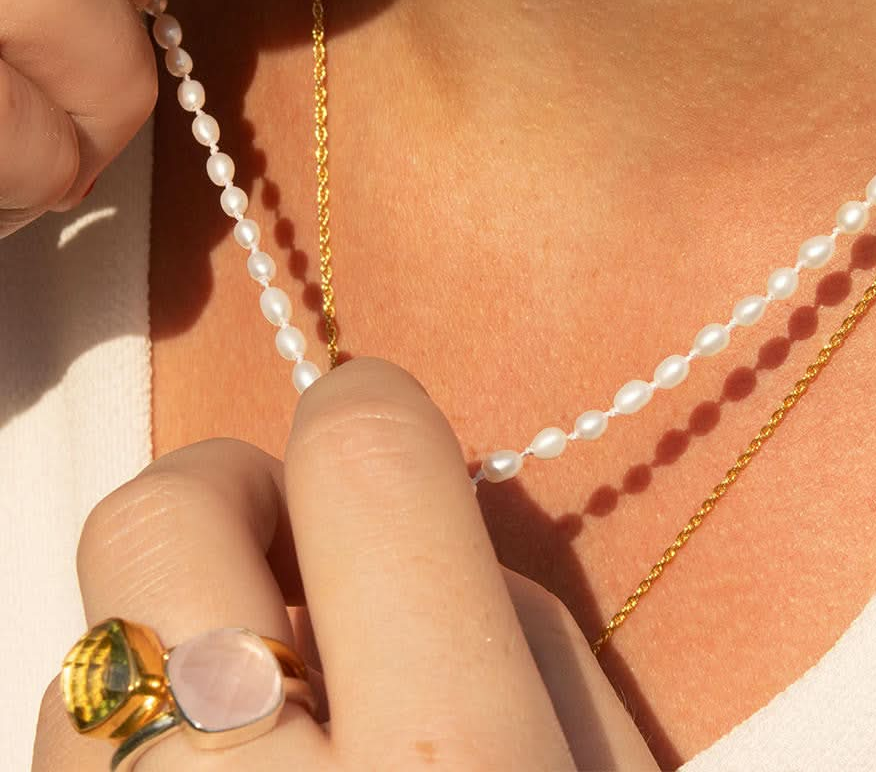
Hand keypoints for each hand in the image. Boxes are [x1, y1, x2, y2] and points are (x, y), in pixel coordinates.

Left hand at [32, 357, 657, 769]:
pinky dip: (137, 738)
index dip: (372, 413)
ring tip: (263, 715)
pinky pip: (66, 750)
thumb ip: (534, 638)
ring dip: (176, 637)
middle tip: (301, 553)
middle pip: (158, 519)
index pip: (365, 463)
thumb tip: (434, 531)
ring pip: (89, 645)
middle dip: (231, 492)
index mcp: (448, 763)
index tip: (384, 436)